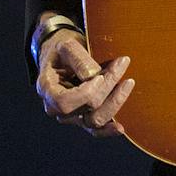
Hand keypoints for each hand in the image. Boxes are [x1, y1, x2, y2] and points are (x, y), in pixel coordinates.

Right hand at [36, 23, 133, 137]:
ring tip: (128, 82)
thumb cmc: (62, 50)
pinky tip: (120, 127)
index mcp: (47, 89)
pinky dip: (109, 129)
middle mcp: (56, 108)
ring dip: (115, 102)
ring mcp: (70, 115)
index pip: (65, 102)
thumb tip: (94, 74)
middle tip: (123, 62)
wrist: (61, 55)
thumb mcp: (67, 46)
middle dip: (108, 87)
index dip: (86, 92)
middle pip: (86, 109)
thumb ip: (79, 59)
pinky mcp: (83, 117)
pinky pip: (96, 130)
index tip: (100, 75)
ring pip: (94, 121)